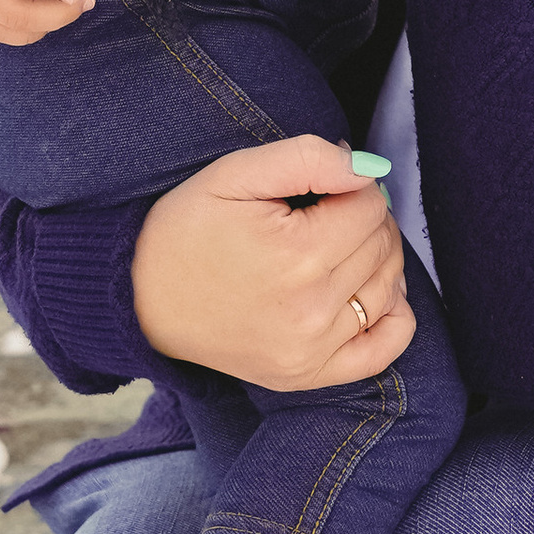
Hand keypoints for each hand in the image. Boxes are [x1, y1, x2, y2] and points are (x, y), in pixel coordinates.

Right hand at [131, 134, 412, 384]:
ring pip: (388, 287)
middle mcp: (311, 308)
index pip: (370, 204)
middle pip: (381, 244)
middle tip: (326, 210)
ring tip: (337, 243)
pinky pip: (385, 347)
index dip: (352, 183)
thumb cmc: (186, 230)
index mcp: (296, 254)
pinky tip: (369, 291)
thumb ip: (306, 158)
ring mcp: (312, 349)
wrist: (141, 299)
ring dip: (377, 256)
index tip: (321, 186)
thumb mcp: (233, 174)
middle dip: (365, 216)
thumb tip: (368, 168)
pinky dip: (393, 315)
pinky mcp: (308, 374)